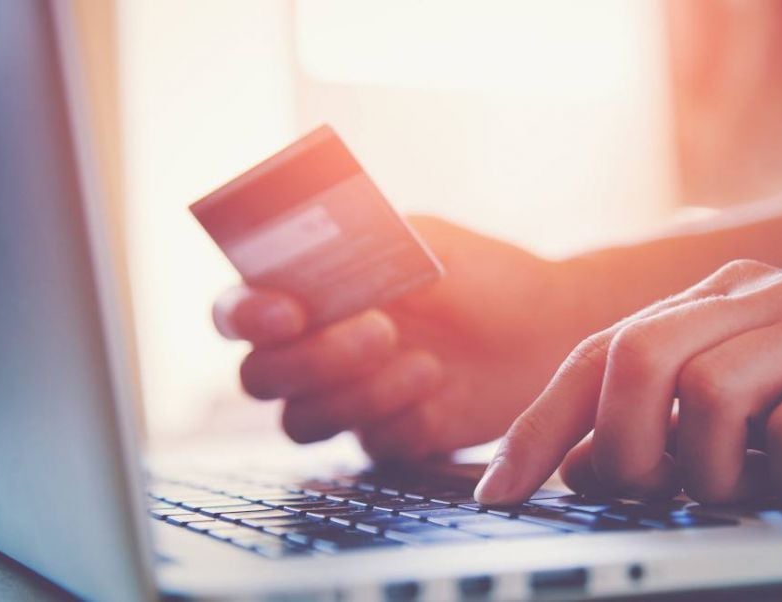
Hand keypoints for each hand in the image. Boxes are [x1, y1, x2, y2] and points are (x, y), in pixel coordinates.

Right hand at [213, 217, 595, 460]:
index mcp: (307, 295)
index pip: (237, 312)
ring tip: (428, 363)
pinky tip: (441, 392)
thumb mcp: (422, 240)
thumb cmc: (479, 273)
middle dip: (313, 359)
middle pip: (259, 377)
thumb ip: (362, 241)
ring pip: (301, 422)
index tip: (286, 312)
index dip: (245, 316)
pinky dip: (400, 422)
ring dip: (358, 394)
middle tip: (382, 330)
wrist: (544, 326)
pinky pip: (367, 447)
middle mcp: (314, 353)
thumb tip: (312, 240)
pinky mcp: (387, 439)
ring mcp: (347, 401)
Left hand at [476, 260, 781, 504]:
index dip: (541, 426)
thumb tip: (581, 466)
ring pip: (711, 392)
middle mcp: (762, 297)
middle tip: (651, 494)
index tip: (498, 493)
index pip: (601, 354)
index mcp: (718, 303)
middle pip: (639, 356)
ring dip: (716, 470)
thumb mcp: (752, 417)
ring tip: (757, 486)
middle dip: (623, 448)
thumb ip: (667, 428)